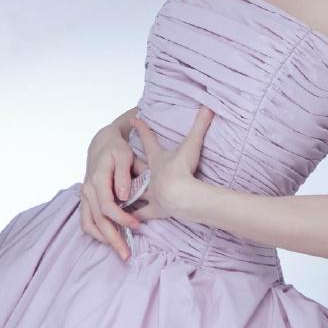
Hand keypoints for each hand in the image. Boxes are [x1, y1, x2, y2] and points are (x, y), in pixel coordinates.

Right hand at [79, 123, 148, 260]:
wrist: (102, 142)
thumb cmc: (117, 148)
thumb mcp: (124, 155)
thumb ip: (124, 175)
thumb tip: (124, 197)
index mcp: (98, 179)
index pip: (107, 206)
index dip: (121, 219)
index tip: (137, 225)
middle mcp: (88, 190)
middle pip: (97, 221)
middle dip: (112, 239)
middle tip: (127, 254)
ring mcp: (84, 196)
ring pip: (89, 224)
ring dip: (104, 240)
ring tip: (119, 250)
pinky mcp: (85, 200)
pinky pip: (86, 221)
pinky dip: (96, 233)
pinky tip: (109, 239)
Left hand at [129, 104, 214, 220]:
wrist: (180, 194)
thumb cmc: (183, 168)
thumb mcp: (192, 143)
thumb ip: (201, 124)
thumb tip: (209, 105)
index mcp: (157, 159)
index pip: (148, 140)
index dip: (141, 128)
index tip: (132, 119)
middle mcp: (151, 176)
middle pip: (137, 168)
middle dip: (130, 165)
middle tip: (120, 162)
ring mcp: (152, 194)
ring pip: (136, 192)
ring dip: (129, 193)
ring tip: (117, 194)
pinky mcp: (156, 211)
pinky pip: (142, 214)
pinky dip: (137, 217)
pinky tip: (129, 222)